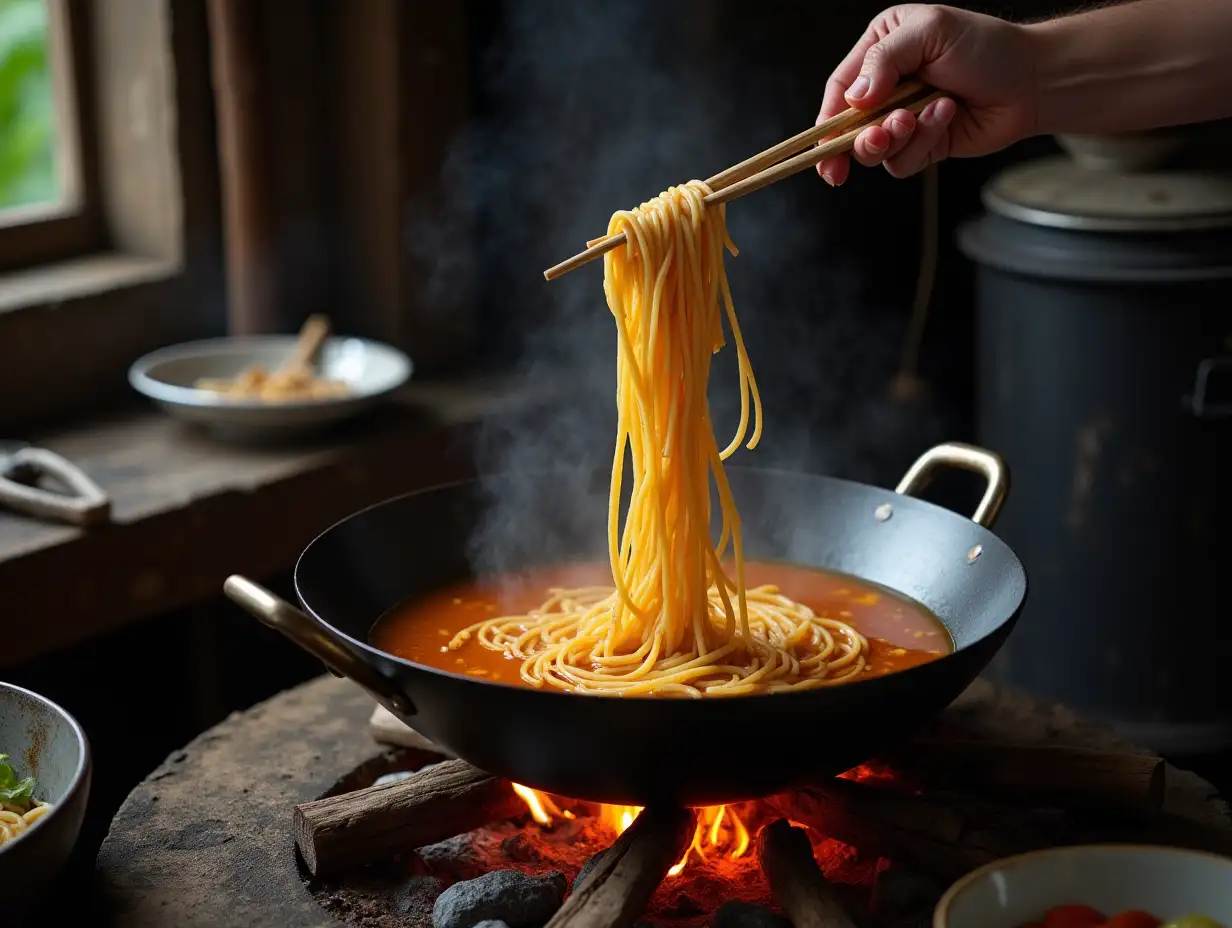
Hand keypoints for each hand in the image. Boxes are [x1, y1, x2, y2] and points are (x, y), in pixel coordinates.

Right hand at [817, 4, 1038, 183]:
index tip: (824, 146)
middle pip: (849, 127)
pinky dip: (922, 142)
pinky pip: (903, 161)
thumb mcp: (928, 32)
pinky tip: (946, 115)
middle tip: (882, 136)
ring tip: (917, 118)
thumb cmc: (985, 46)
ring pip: (875, 150)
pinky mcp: (923, 145)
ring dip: (895, 138)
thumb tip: (853, 100)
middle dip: (861, 138)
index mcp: (881, 50)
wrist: (1031, 80)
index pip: (840, 89)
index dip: (827, 120)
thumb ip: (883, 60)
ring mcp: (904, 118)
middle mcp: (887, 86)